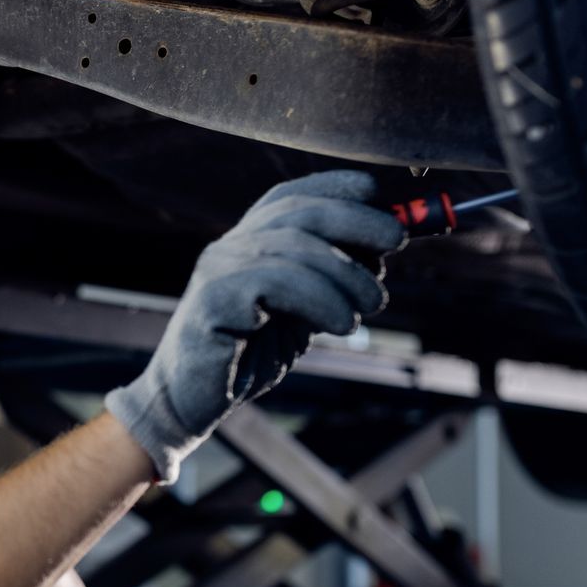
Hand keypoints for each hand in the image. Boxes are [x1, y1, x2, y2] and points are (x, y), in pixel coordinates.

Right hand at [104, 170, 403, 482]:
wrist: (190, 399)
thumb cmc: (248, 353)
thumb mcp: (301, 310)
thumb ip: (331, 279)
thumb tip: (385, 248)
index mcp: (248, 241)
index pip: (291, 195)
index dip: (335, 187)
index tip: (378, 194)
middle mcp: (230, 246)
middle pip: (297, 212)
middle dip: (355, 219)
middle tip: (396, 242)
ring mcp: (218, 269)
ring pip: (293, 247)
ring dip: (347, 274)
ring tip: (371, 305)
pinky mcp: (213, 299)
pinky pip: (275, 283)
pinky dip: (321, 299)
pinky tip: (341, 324)